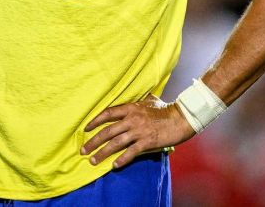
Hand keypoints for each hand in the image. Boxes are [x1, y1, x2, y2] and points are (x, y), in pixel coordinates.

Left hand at [81, 94, 195, 168]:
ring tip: (93, 160)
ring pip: (116, 143)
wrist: (181, 118)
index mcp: (131, 108)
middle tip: (83, 150)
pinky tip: (114, 165)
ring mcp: (139, 131)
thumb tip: (135, 98)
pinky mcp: (147, 142)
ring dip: (102, 153)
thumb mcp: (149, 100)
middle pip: (107, 131)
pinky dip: (122, 159)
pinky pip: (131, 152)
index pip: (108, 114)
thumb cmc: (165, 109)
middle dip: (93, 141)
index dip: (95, 121)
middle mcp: (132, 119)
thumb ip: (138, 101)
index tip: (86, 129)